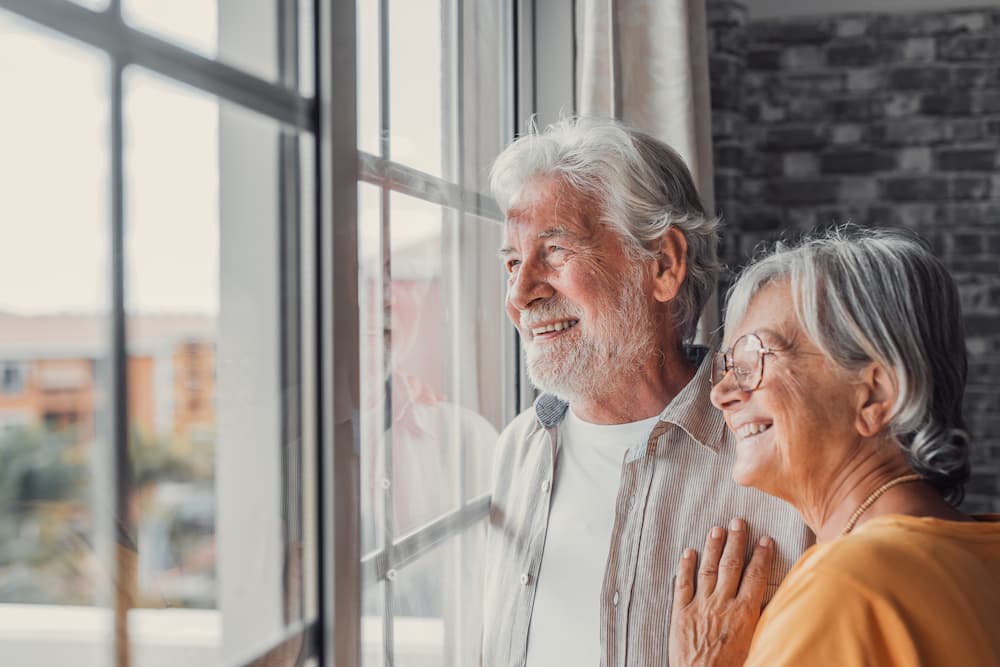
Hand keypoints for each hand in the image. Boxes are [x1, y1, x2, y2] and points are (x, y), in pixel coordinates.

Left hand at [668, 518, 773, 666]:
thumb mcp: (756, 645)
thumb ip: (761, 621)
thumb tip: (771, 602)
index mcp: (744, 613)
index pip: (755, 576)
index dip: (761, 555)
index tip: (764, 539)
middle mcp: (722, 604)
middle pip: (731, 565)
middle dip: (735, 541)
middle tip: (738, 521)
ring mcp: (700, 606)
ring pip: (707, 569)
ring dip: (712, 547)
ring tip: (716, 529)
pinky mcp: (681, 613)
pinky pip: (682, 584)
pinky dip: (685, 567)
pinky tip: (687, 552)